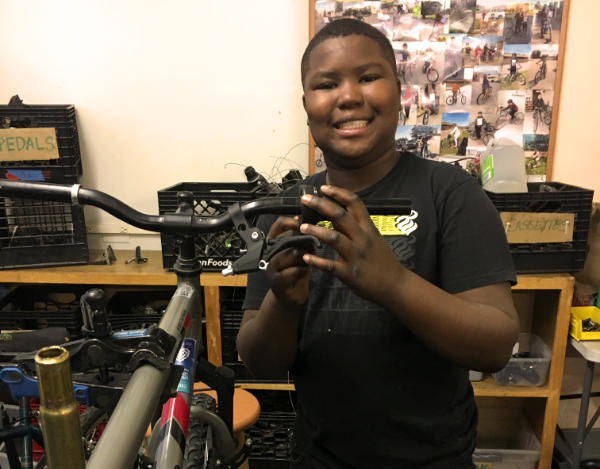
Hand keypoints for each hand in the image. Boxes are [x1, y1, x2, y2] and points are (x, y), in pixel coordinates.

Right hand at [265, 216, 311, 309]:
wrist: (291, 295)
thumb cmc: (296, 271)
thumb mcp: (302, 252)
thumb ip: (304, 240)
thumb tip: (312, 228)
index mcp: (273, 243)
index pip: (278, 225)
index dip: (291, 222)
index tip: (302, 224)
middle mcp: (269, 253)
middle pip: (286, 238)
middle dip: (302, 244)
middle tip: (309, 250)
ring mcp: (271, 267)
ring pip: (291, 253)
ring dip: (303, 258)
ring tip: (304, 263)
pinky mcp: (276, 281)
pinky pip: (293, 270)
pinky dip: (301, 271)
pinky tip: (302, 272)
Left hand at [299, 185, 403, 302]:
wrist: (395, 284)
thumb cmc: (382, 260)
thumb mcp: (374, 238)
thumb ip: (356, 226)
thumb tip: (335, 213)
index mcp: (368, 228)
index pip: (354, 203)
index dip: (338, 193)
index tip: (324, 188)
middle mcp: (362, 238)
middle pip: (340, 215)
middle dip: (321, 204)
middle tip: (305, 199)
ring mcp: (355, 255)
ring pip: (334, 238)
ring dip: (316, 230)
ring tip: (302, 226)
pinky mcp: (349, 273)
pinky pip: (330, 265)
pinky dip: (317, 261)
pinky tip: (306, 257)